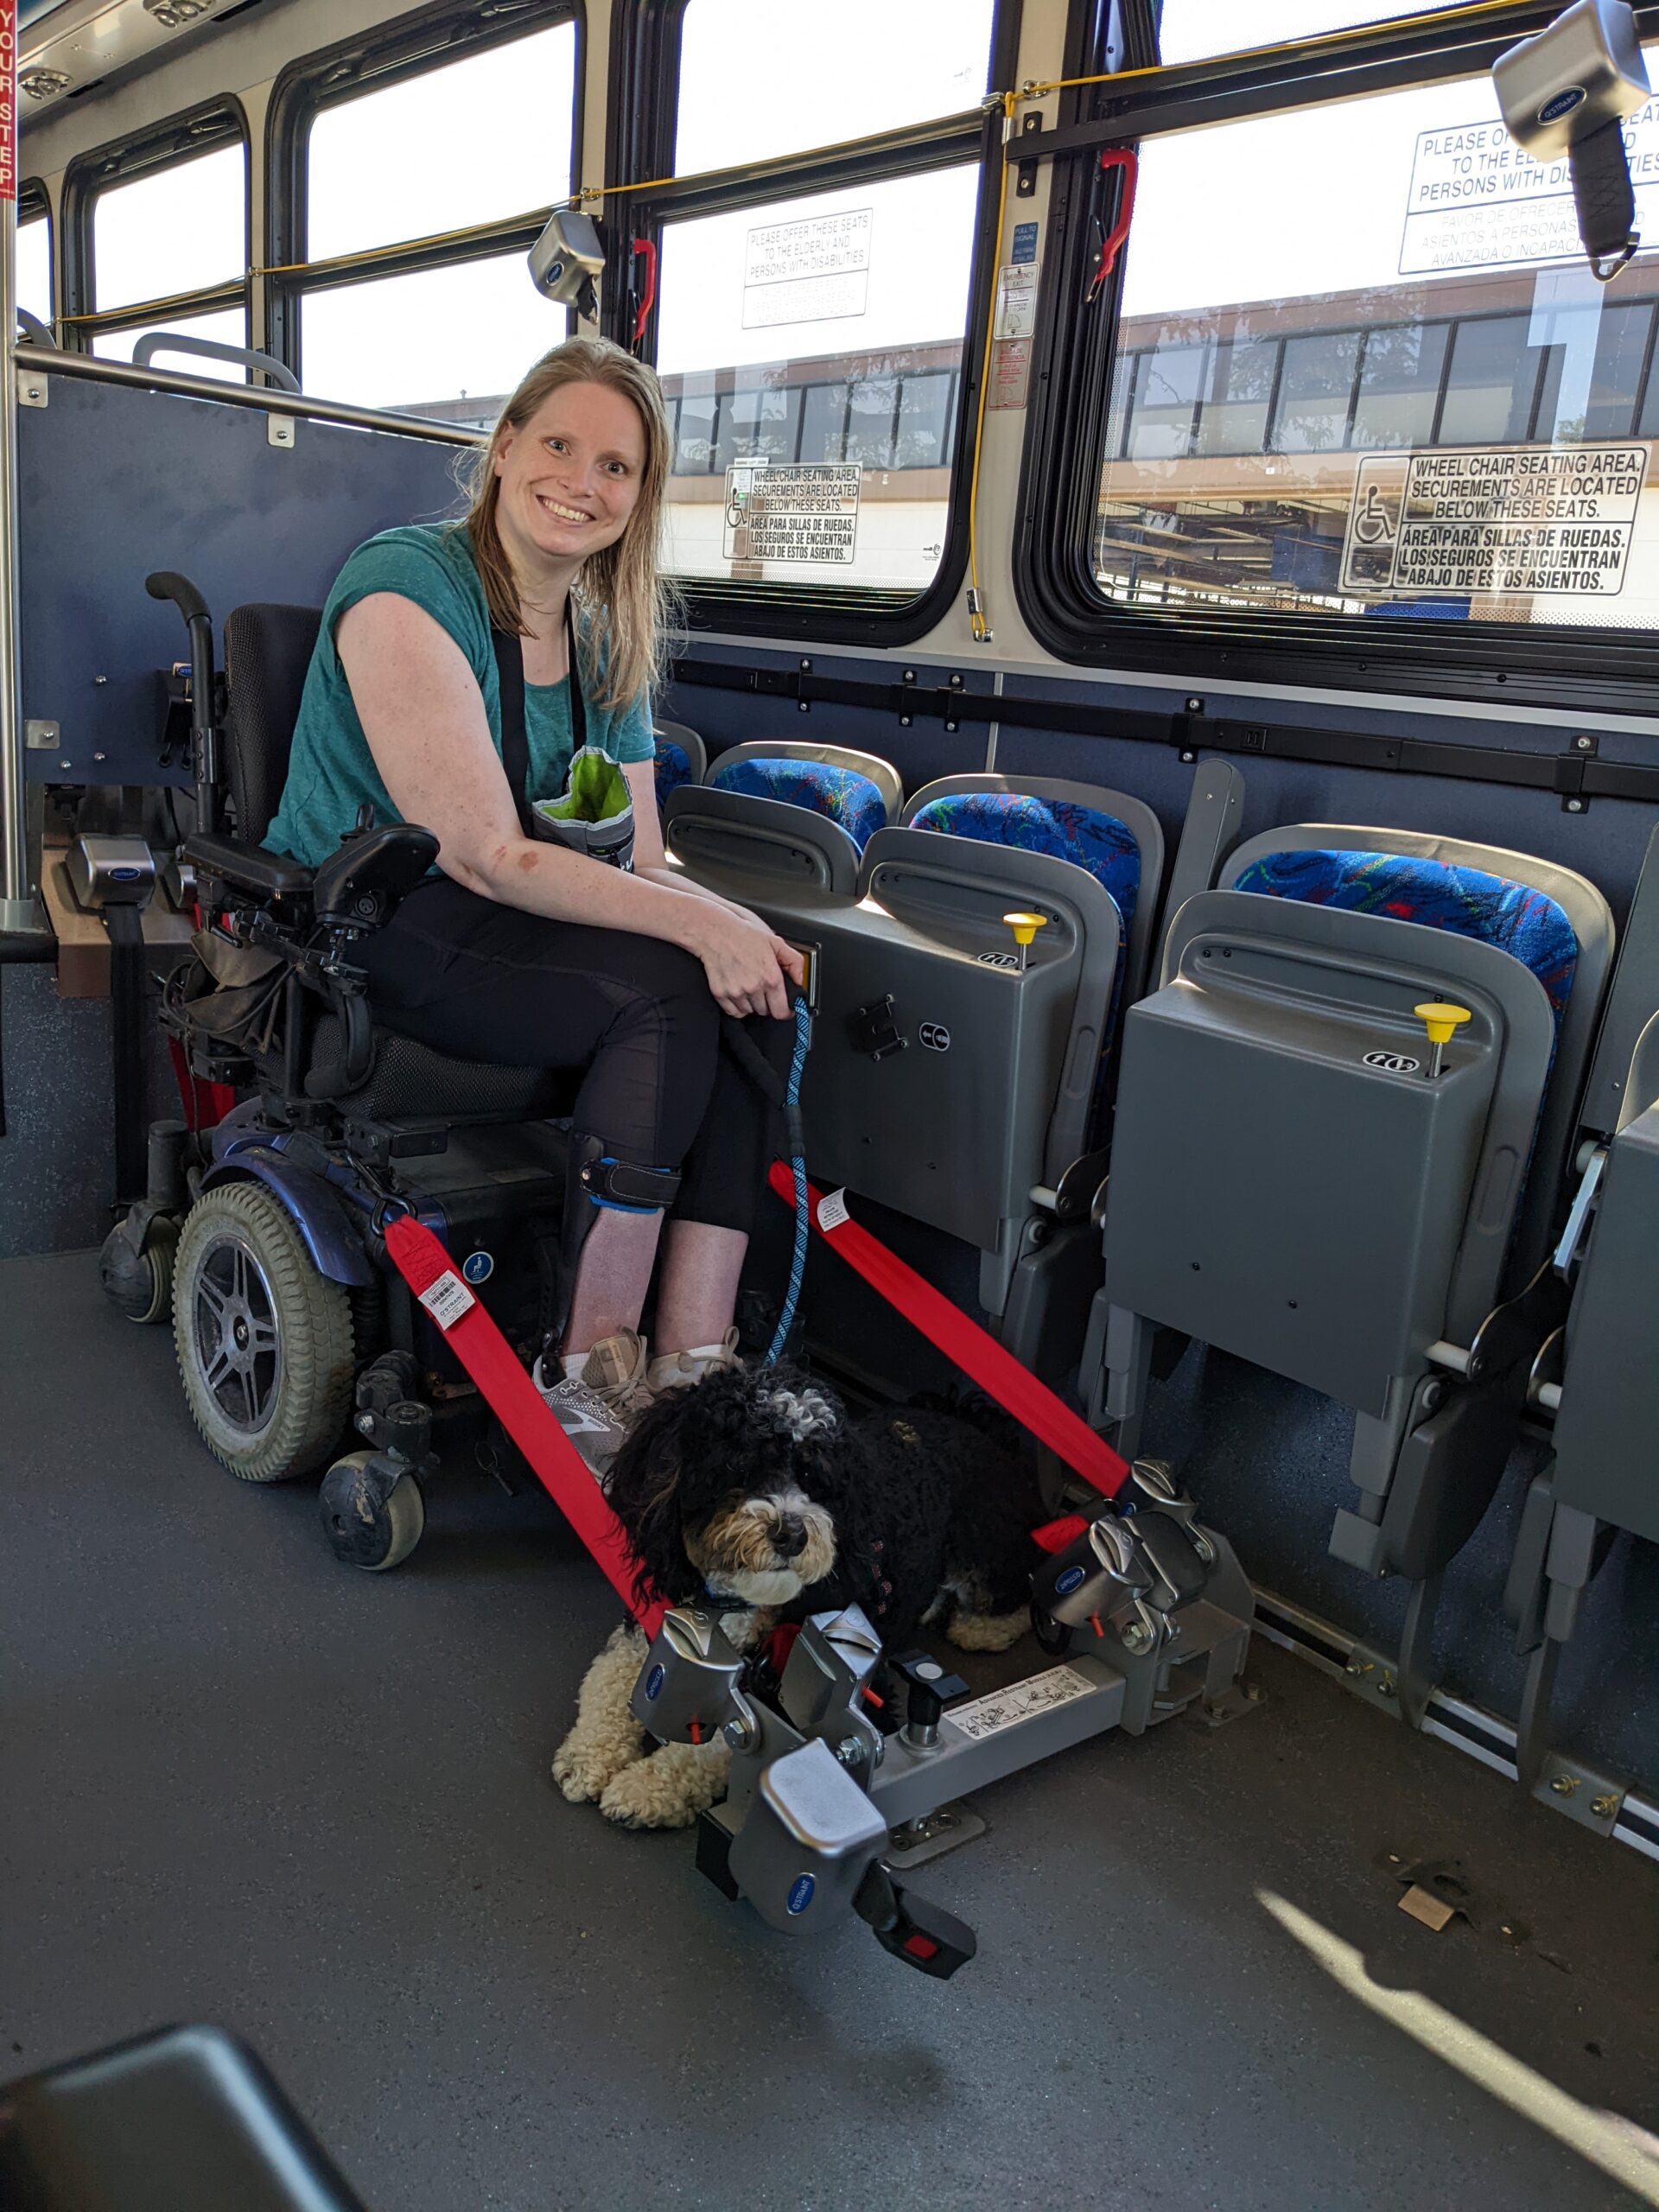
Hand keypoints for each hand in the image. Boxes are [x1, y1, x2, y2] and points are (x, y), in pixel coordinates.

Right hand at [688, 902, 801, 1020]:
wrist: (715, 933)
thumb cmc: (744, 935)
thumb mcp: (776, 943)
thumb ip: (794, 961)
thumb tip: (799, 980)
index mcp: (770, 977)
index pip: (781, 1011)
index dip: (785, 1012)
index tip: (785, 1009)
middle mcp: (754, 988)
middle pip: (765, 1012)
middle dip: (767, 1003)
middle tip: (763, 990)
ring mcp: (736, 992)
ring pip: (749, 1012)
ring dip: (752, 1004)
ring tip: (749, 986)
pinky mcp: (721, 994)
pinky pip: (733, 1012)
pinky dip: (737, 1006)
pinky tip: (738, 992)